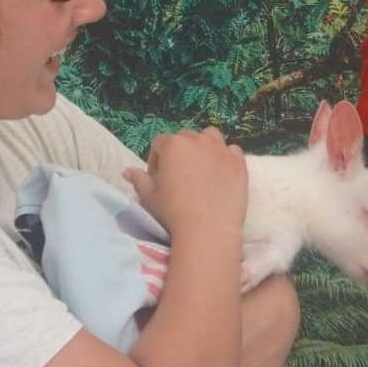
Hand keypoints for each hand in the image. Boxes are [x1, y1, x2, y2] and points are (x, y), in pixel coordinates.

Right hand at [124, 127, 246, 240]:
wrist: (207, 229)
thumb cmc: (172, 211)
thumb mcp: (149, 196)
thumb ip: (138, 179)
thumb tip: (127, 171)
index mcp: (172, 145)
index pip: (159, 143)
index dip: (156, 160)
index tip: (158, 178)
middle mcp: (198, 140)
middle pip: (185, 138)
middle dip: (180, 152)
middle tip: (179, 175)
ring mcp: (221, 150)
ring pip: (211, 138)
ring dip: (204, 148)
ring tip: (202, 169)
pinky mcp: (240, 163)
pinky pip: (232, 152)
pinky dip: (226, 158)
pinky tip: (221, 175)